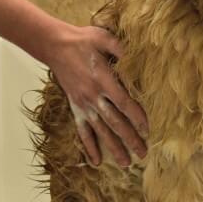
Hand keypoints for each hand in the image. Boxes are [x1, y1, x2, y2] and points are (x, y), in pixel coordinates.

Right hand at [44, 24, 148, 166]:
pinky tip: (95, 162)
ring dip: (113, 148)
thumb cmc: (83, 40)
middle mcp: (93, 96)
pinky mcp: (75, 108)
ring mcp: (83, 104)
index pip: (123, 103)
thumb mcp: (104, 38)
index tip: (148, 129)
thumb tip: (140, 58)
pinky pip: (82, 131)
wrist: (55, 46)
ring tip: (125, 163)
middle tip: (143, 153)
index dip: (136, 117)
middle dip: (129, 138)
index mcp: (103, 79)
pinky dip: (89, 147)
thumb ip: (122, 49)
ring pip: (100, 131)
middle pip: (114, 122)